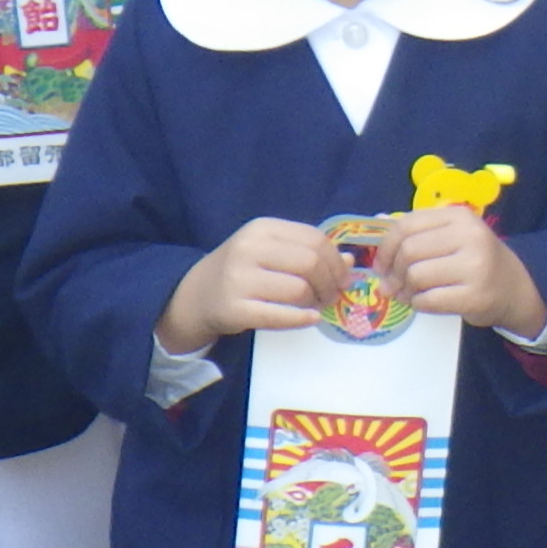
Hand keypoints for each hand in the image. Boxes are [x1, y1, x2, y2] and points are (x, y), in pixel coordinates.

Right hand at [156, 216, 336, 357]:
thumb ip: (307, 252)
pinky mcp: (234, 309)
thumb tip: (350, 262)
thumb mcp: (270, 251)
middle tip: (330, 295)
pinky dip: (302, 319)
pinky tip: (309, 318)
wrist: (196, 295)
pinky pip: (279, 316)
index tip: (341, 276)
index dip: (336, 260)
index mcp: (262, 228)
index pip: (315, 239)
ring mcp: (239, 279)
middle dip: (330, 283)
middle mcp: (249, 249)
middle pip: (310, 263)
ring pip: (298, 290)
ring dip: (316, 302)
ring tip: (315, 306)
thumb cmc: (242, 270)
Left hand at [382, 204, 546, 338]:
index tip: (381, 264)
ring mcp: (474, 267)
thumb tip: (378, 231)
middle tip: (395, 284)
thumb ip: (418, 232)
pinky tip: (425, 302)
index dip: (385, 247)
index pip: (407, 225)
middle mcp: (470, 236)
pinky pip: (427, 301)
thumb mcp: (452, 236)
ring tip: (411, 294)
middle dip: (395, 272)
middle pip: (409, 252)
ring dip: (405, 290)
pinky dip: (418, 304)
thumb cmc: (475, 260)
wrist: (514, 288)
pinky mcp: (474, 296)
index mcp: (459, 216)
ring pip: (415, 276)